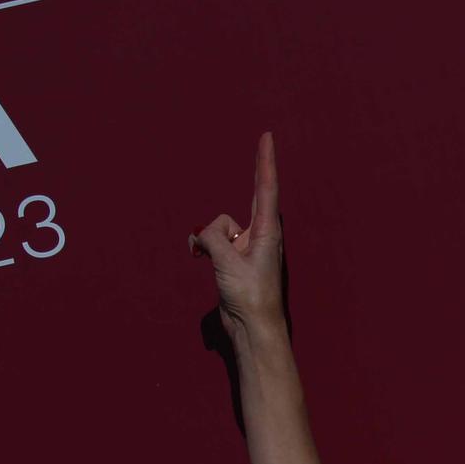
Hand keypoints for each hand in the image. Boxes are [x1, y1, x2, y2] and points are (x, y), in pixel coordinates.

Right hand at [190, 131, 284, 339]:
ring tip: (213, 262)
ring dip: (208, 239)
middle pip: (246, 201)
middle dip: (246, 187)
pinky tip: (197, 256)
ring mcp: (246, 247)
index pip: (265, 188)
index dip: (265, 161)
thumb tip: (204, 235)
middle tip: (265, 142)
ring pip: (218, 226)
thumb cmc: (249, 296)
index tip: (268, 137)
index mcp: (267, 232)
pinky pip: (211, 240)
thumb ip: (213, 239)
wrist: (251, 326)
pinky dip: (202, 245)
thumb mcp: (228, 262)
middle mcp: (259, 235)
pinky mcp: (233, 258)